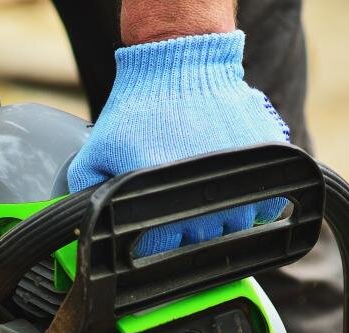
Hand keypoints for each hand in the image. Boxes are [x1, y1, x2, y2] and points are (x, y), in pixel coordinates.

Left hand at [67, 31, 289, 254]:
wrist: (180, 64)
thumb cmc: (138, 108)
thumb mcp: (97, 151)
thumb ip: (85, 190)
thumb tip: (84, 223)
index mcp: (161, 202)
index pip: (162, 252)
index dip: (154, 248)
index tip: (152, 237)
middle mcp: (203, 201)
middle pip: (200, 244)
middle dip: (187, 235)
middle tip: (176, 213)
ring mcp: (238, 183)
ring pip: (235, 228)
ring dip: (220, 222)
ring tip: (203, 200)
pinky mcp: (262, 162)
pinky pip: (265, 203)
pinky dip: (251, 203)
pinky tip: (230, 189)